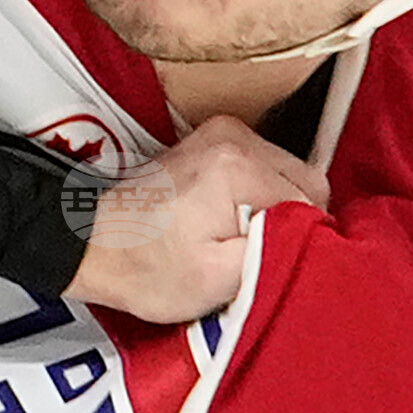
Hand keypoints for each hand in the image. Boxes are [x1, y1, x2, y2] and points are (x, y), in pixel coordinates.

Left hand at [70, 116, 329, 323]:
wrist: (94, 243)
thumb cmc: (147, 269)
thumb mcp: (218, 281)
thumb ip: (278, 253)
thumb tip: (318, 236)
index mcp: (238, 167)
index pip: (311, 203)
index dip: (300, 239)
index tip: (269, 261)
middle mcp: (235, 137)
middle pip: (305, 182)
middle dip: (290, 221)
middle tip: (251, 253)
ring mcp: (225, 132)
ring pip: (288, 174)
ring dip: (275, 208)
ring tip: (235, 237)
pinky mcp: (215, 137)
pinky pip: (265, 166)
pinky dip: (258, 194)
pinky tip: (229, 219)